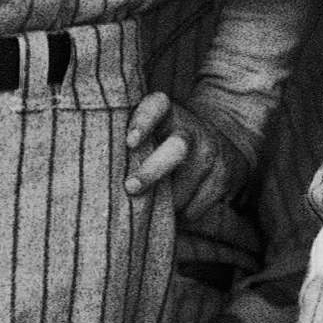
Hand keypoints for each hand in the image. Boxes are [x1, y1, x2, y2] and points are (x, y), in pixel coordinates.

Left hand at [123, 91, 238, 215]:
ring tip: (148, 207)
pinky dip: (180, 214)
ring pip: (184, 187)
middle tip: (131, 187)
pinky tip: (174, 209)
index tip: (130, 141)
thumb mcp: (152, 129)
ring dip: (164, 204)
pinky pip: (195, 208)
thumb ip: (131, 143)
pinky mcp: (223, 177)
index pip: (156, 107)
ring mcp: (210, 152)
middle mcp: (191, 128)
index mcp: (167, 111)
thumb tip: (99, 175)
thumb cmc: (166, 139)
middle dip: (152, 170)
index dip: (144, 122)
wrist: (222, 138)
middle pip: (176, 148)